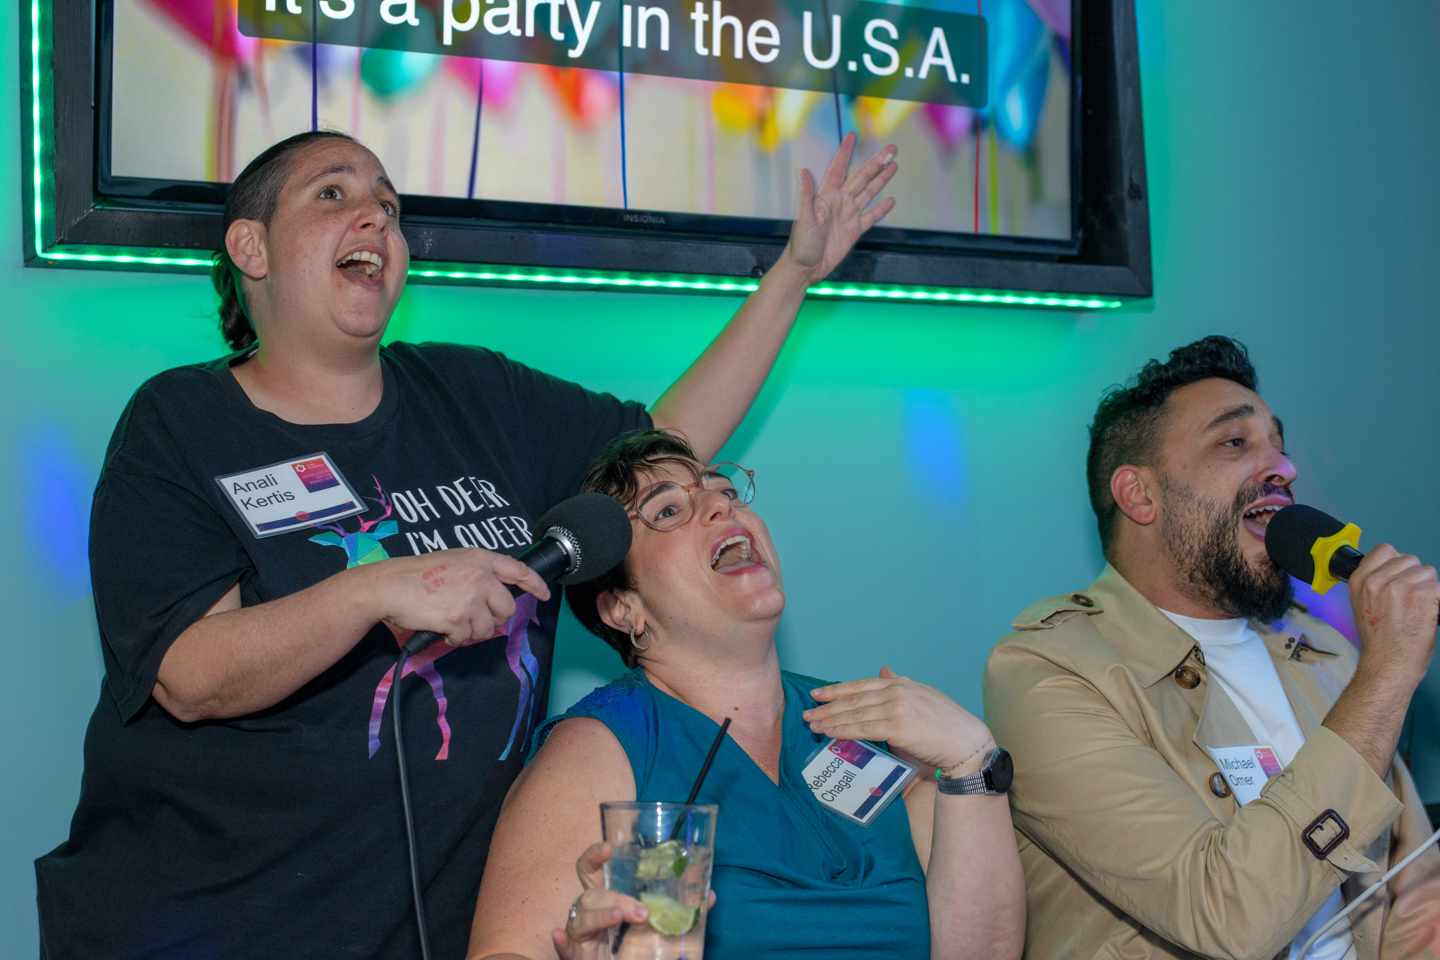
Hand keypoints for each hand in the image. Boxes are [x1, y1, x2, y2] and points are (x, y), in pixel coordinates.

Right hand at [370, 548, 550, 646]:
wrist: (389, 586)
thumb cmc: (415, 575)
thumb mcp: (452, 561)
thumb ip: (477, 573)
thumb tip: (494, 594)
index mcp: (480, 559)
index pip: (518, 570)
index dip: (535, 584)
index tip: (544, 595)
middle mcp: (480, 576)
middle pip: (506, 608)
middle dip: (493, 619)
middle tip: (473, 619)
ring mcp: (471, 597)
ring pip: (488, 628)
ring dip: (471, 631)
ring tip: (452, 621)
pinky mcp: (458, 618)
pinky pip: (466, 638)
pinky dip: (455, 639)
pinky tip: (442, 628)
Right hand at [552, 843, 716, 959]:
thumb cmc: (636, 949)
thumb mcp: (658, 927)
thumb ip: (678, 912)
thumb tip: (709, 897)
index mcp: (606, 899)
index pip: (591, 871)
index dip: (595, 856)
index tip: (609, 848)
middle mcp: (589, 913)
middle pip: (588, 893)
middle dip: (611, 896)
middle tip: (640, 911)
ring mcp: (581, 936)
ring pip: (580, 917)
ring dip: (601, 915)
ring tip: (620, 918)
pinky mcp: (577, 956)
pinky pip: (565, 949)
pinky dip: (562, 943)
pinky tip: (559, 937)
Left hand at [780, 133, 897, 284]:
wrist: (806, 268)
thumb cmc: (800, 245)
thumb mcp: (803, 219)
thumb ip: (806, 195)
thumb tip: (804, 171)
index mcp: (826, 196)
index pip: (838, 169)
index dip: (845, 153)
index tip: (852, 136)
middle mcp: (839, 202)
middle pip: (861, 177)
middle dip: (876, 163)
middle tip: (891, 149)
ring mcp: (848, 216)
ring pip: (868, 193)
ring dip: (881, 180)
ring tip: (894, 166)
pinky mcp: (854, 231)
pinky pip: (870, 217)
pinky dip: (880, 209)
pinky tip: (890, 200)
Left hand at [805, 667, 993, 777]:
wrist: (967, 744)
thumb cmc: (947, 725)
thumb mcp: (923, 696)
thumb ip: (900, 684)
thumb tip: (884, 669)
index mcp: (902, 684)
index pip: (862, 685)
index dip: (838, 690)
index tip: (818, 694)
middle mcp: (898, 691)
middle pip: (854, 699)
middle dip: (828, 706)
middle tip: (807, 712)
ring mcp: (897, 707)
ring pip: (855, 714)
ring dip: (830, 719)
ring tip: (812, 724)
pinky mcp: (898, 727)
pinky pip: (862, 729)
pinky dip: (842, 730)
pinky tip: (829, 733)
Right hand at [1349, 544, 1437, 687]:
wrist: (1388, 664)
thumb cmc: (1379, 641)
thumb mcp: (1362, 606)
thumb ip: (1374, 584)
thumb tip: (1396, 572)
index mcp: (1359, 581)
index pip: (1385, 550)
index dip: (1396, 564)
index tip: (1399, 580)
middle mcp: (1377, 580)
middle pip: (1410, 559)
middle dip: (1414, 577)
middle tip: (1410, 601)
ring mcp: (1400, 586)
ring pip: (1427, 572)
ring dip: (1428, 589)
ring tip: (1418, 609)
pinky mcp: (1422, 595)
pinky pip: (1438, 587)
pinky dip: (1438, 600)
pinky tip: (1428, 614)